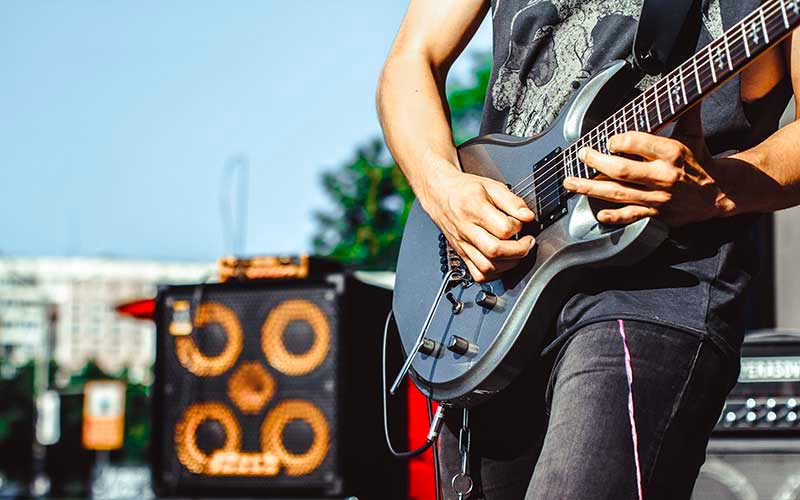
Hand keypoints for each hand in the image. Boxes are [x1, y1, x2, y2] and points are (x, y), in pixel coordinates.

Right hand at [418, 164, 535, 281]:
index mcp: (474, 208)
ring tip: (516, 252)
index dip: (519, 227)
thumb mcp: (491, 186)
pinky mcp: (461, 254)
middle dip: (519, 250)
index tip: (522, 222)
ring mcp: (462, 245)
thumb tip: (528, 216)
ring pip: (486, 267)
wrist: (439, 195)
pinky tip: (502, 262)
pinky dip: (494, 273)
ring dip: (508, 264)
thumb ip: (512, 201)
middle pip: (494, 251)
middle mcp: (466, 229)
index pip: (503, 228)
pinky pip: (478, 274)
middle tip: (527, 242)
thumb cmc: (465, 190)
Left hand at [562, 107, 734, 225]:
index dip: (618, 141)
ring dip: (590, 188)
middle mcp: (663, 176)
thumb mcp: (693, 133)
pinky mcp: (656, 213)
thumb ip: (684, 109)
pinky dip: (613, 216)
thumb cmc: (700, 160)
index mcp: (672, 153)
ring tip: (571, 183)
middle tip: (581, 155)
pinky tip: (597, 212)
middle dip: (595, 162)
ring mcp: (658, 197)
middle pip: (621, 170)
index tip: (608, 140)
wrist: (719, 193)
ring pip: (618, 193)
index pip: (637, 143)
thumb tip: (682, 80)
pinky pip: (630, 216)